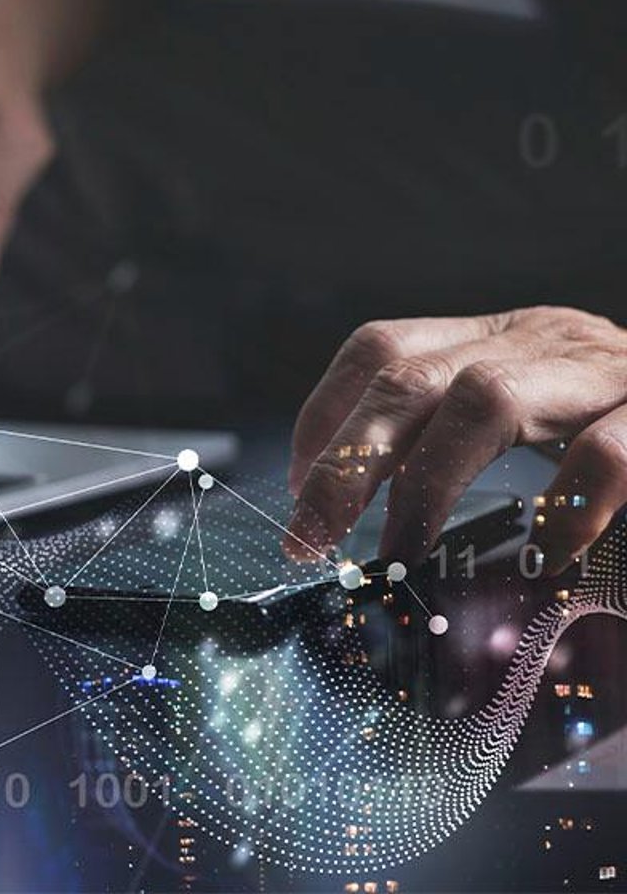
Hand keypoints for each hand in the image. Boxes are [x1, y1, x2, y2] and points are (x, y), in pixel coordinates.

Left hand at [286, 306, 626, 574]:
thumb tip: (388, 538)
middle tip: (310, 538)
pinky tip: (545, 554)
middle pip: (411, 378)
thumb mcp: (545, 416)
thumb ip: (470, 450)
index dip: (325, 414)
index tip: (297, 488)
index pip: (383, 349)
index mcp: (504, 339)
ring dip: (427, 485)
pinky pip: (604, 454)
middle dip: (347, 462)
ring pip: (486, 398)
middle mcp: (545, 341)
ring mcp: (605, 372)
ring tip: (400, 554)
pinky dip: (565, 508)